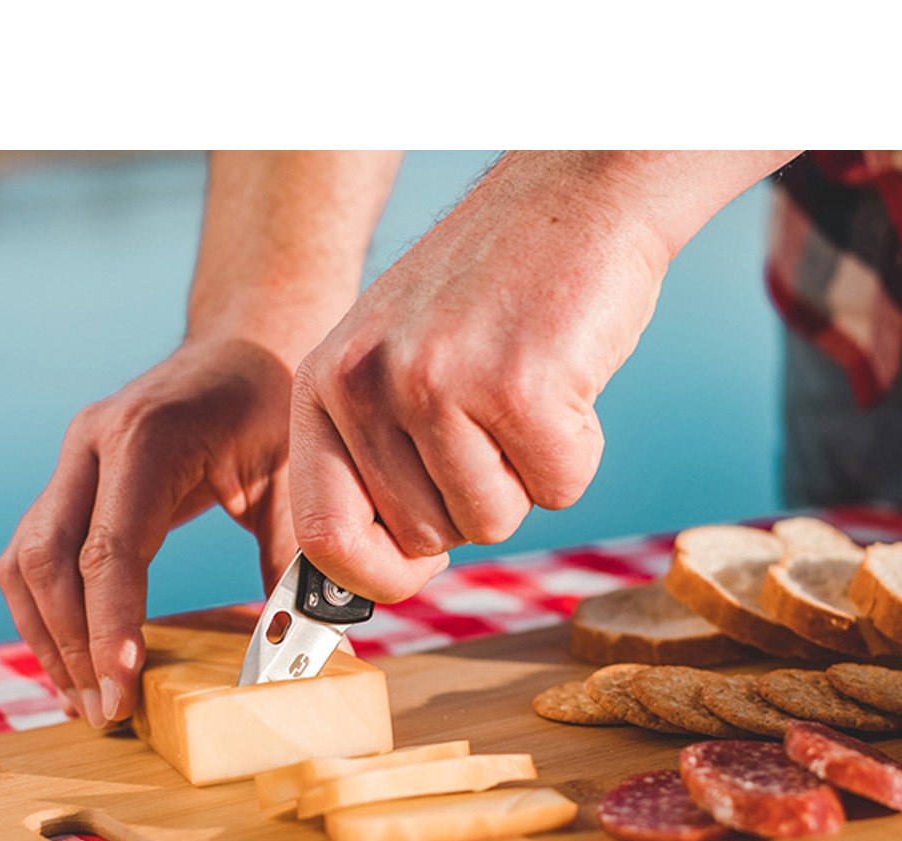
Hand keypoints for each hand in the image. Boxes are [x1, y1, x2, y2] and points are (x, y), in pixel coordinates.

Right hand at [0, 335, 297, 725]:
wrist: (248, 346)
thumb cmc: (275, 406)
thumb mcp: (296, 476)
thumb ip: (293, 556)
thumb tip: (297, 644)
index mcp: (147, 439)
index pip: (108, 549)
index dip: (109, 626)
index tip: (120, 688)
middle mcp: (92, 445)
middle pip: (46, 560)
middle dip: (70, 646)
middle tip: (105, 711)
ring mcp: (73, 460)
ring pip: (25, 561)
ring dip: (47, 637)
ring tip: (86, 700)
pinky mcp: (73, 480)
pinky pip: (35, 553)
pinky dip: (48, 611)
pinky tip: (77, 657)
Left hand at [289, 151, 669, 602]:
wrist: (575, 196)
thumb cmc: (490, 293)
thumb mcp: (395, 362)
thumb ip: (374, 461)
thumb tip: (375, 583)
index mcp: (324, 384)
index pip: (323, 535)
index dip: (372, 578)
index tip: (410, 578)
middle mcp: (368, 383)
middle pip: (427, 538)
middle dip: (474, 502)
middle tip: (492, 420)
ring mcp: (441, 383)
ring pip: (494, 522)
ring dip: (527, 475)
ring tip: (525, 391)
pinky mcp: (521, 388)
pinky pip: (560, 489)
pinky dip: (578, 451)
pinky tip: (565, 381)